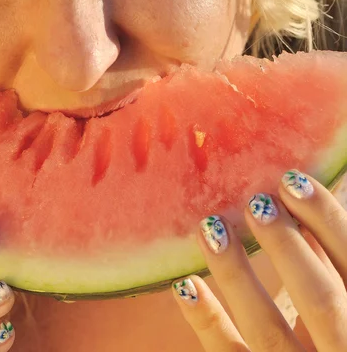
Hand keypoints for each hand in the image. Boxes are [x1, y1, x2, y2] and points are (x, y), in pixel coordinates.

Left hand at [172, 169, 346, 350]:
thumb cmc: (335, 337)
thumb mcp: (346, 304)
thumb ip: (329, 266)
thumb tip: (305, 211)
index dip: (328, 220)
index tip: (292, 180)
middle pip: (318, 299)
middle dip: (287, 246)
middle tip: (256, 202)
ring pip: (269, 329)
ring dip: (238, 274)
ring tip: (211, 227)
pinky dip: (208, 322)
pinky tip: (185, 284)